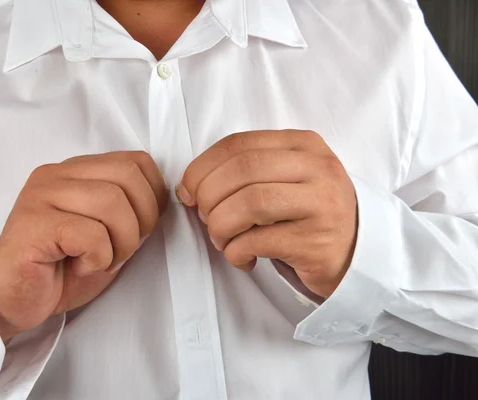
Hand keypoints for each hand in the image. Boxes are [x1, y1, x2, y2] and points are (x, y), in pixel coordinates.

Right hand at [0, 151, 166, 340]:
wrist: (14, 300)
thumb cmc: (62, 268)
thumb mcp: (108, 234)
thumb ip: (130, 211)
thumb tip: (165, 200)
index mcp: (77, 170)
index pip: (136, 161)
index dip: (154, 197)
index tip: (143, 229)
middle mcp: (56, 174)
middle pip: (128, 176)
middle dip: (142, 220)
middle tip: (123, 250)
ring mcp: (41, 195)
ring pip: (112, 201)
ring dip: (121, 243)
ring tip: (101, 260)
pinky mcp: (33, 223)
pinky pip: (90, 233)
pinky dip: (98, 257)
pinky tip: (79, 266)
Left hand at [178, 130, 357, 297]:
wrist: (357, 252)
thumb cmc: (307, 213)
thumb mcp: (285, 178)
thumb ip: (244, 172)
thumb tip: (188, 187)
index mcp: (303, 145)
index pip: (238, 144)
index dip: (202, 167)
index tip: (187, 191)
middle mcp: (317, 168)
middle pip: (242, 170)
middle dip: (208, 196)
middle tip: (205, 217)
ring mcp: (320, 204)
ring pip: (249, 203)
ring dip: (220, 225)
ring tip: (222, 239)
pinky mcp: (316, 242)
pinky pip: (257, 242)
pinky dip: (235, 252)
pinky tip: (242, 258)